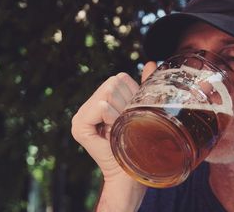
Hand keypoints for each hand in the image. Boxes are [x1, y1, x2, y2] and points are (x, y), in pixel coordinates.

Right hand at [71, 61, 156, 210]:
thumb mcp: (142, 108)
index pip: (119, 78)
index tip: (133, 114)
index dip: (133, 94)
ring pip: (109, 92)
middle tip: (128, 122)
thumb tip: (153, 63)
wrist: (132, 171)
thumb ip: (144, 86)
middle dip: (128, 101)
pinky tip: (113, 131)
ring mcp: (80, 116)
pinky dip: (113, 116)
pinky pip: (101, 107)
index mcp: (100, 100)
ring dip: (122, 110)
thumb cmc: (139, 140)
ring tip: (121, 128)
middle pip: (114, 82)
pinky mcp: (80, 127)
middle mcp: (87, 106)